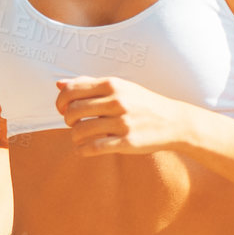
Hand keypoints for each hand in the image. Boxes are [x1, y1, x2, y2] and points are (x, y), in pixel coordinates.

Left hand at [55, 76, 188, 156]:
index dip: (61, 101)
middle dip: (67, 119)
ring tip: (80, 137)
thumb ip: (89, 84)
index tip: (63, 109)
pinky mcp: (127, 142)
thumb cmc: (143, 103)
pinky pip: (93, 148)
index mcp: (113, 85)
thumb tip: (59, 84)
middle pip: (73, 111)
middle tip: (74, 123)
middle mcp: (117, 102)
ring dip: (75, 136)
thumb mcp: (120, 88)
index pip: (72, 90)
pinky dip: (82, 150)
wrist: (175, 122)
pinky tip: (84, 149)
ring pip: (80, 131)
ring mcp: (122, 122)